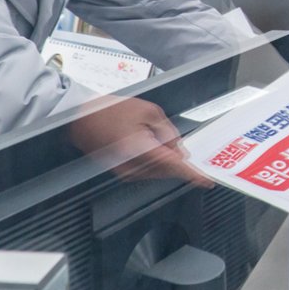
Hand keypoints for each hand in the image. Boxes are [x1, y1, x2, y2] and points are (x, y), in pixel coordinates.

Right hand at [69, 96, 210, 186]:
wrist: (81, 117)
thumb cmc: (113, 109)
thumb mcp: (149, 111)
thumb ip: (168, 132)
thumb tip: (180, 151)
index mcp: (139, 149)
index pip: (172, 165)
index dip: (191, 174)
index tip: (207, 180)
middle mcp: (131, 166)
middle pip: (166, 170)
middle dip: (179, 162)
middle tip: (184, 149)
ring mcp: (124, 172)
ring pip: (157, 172)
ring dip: (168, 163)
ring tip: (163, 143)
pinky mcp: (121, 172)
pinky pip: (146, 172)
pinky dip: (156, 164)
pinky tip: (154, 149)